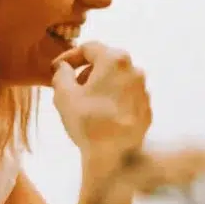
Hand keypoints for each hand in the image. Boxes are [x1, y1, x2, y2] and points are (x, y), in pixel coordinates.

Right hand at [51, 42, 150, 166]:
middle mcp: (135, 70)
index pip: (89, 48)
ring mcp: (144, 89)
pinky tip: (101, 114)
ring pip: (118, 79)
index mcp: (114, 60)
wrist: (114, 156)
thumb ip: (61, 74)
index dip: (69, 56)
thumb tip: (64, 67)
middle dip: (86, 71)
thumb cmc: (88, 122)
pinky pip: (127, 96)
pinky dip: (113, 99)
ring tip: (85, 102)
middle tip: (71, 85)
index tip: (57, 68)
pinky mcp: (147, 107)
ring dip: (100, 85)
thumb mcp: (63, 94)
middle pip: (106, 62)